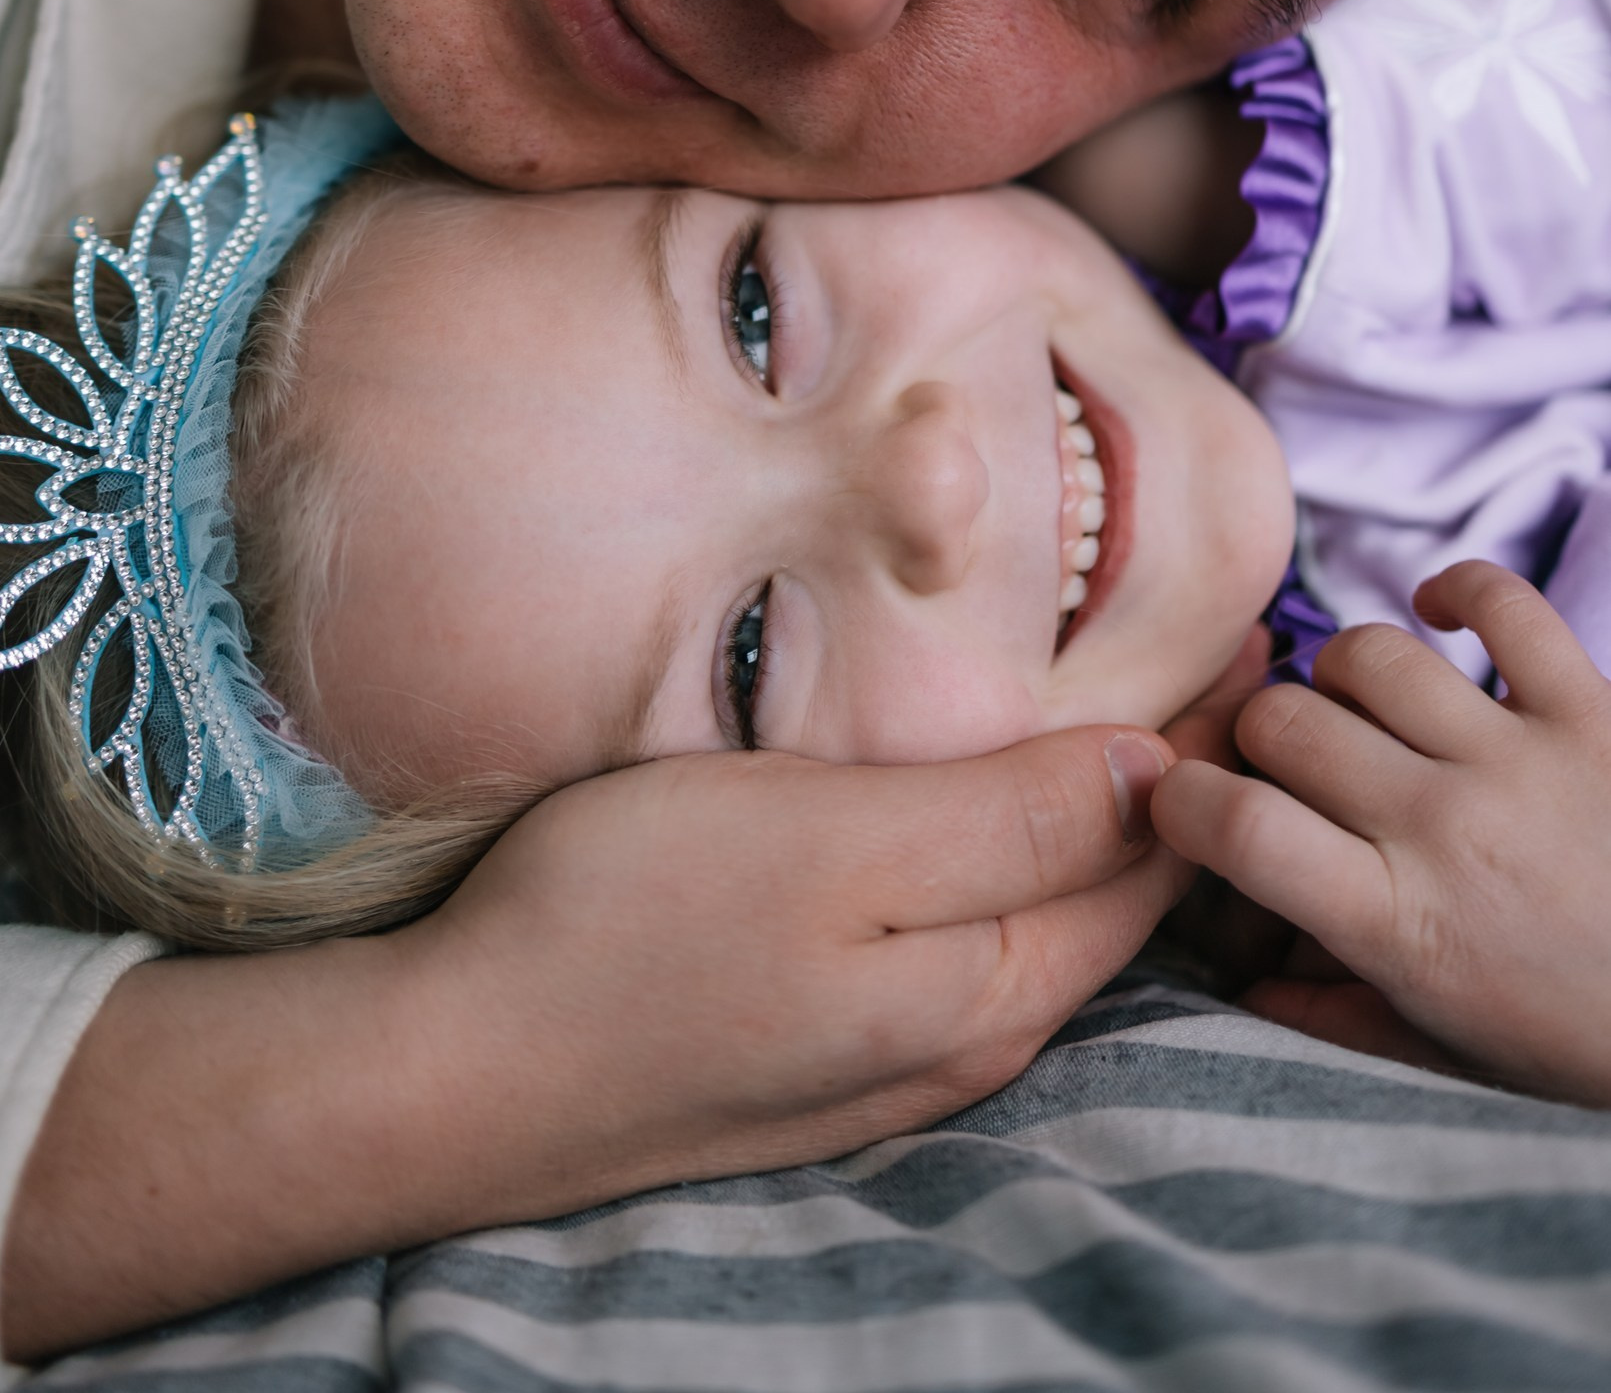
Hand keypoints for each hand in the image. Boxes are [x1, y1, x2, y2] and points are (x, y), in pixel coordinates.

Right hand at [4, 725, 1183, 1357]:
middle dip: (1172, 794)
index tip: (1256, 649)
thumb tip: (1158, 773)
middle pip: (1110, 900)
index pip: (1155, 854)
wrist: (458, 1066)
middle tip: (1215, 674)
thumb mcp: (836, 841)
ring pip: (1036, 926)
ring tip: (1122, 729)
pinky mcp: (817, 1049)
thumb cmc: (636, 922)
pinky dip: (1006, 872)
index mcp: (992, 982)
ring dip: (1092, 834)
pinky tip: (972, 821)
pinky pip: (958, 948)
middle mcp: (965, 1038)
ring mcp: (888, 1056)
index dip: (1208, 748)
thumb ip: (1006, 817)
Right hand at [1152, 562, 1610, 1102]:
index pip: (1235, 826)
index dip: (1182, 801)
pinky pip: (1506, 605)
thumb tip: (1243, 984)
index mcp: (1399, 924)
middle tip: (1291, 771)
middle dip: (1262, 741)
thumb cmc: (1582, 1046)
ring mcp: (1520, 760)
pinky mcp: (1593, 712)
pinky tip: (1440, 616)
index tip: (1186, 804)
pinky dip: (1460, 590)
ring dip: (1344, 680)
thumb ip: (1334, 1016)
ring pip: (1369, 655)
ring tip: (1364, 717)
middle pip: (1285, 723)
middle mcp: (1445, 828)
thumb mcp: (1449, 1058)